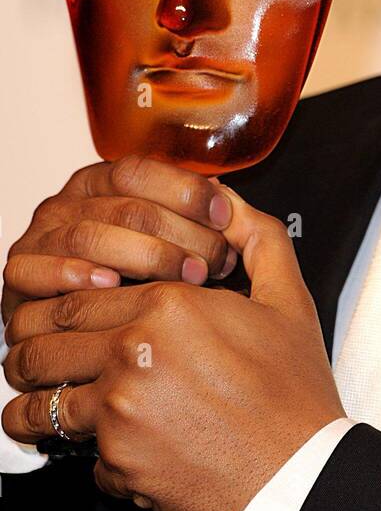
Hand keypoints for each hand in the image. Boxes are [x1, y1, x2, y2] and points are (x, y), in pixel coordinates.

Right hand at [1, 156, 237, 324]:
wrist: (87, 340)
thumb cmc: (138, 287)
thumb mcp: (172, 243)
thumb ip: (195, 218)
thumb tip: (229, 200)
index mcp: (103, 183)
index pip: (140, 170)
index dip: (185, 191)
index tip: (226, 218)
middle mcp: (69, 203)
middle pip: (125, 205)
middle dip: (180, 233)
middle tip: (217, 263)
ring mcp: (41, 237)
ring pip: (90, 234)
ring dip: (144, 256)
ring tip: (188, 278)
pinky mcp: (20, 275)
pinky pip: (40, 268)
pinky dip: (76, 274)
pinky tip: (112, 286)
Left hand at [1, 190, 344, 510]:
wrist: (302, 473)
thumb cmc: (295, 393)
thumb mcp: (287, 301)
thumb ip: (256, 238)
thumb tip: (229, 202)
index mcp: (168, 305)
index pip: (77, 294)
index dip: (59, 305)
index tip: (60, 318)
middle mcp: (134, 354)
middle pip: (43, 345)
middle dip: (31, 353)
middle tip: (35, 360)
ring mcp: (121, 411)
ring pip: (42, 404)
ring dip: (36, 405)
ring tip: (43, 408)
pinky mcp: (120, 463)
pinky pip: (83, 457)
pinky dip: (95, 456)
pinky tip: (116, 450)